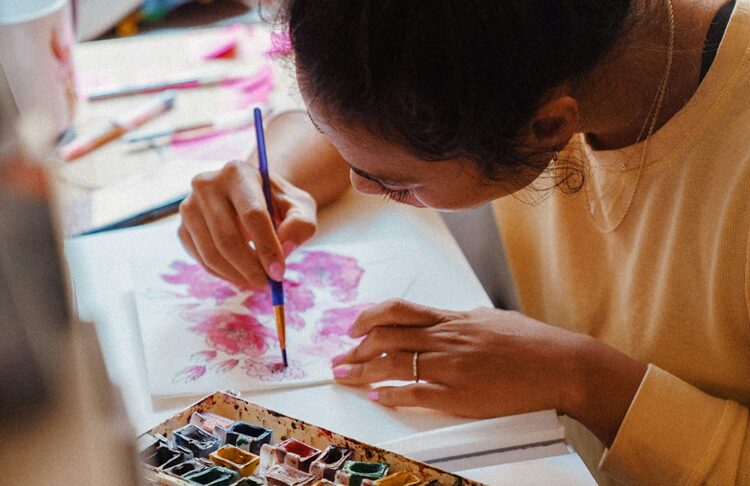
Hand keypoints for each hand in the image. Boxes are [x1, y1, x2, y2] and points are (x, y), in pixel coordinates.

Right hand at [178, 159, 316, 287]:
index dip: (267, 247)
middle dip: (251, 268)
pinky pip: (202, 261)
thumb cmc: (277, 202)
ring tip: (259, 282)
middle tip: (269, 285)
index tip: (279, 273)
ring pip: (212, 253)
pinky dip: (224, 275)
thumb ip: (301, 224)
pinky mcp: (182, 228)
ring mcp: (189, 206)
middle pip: (228, 237)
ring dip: (238, 276)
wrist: (251, 195)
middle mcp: (206, 184)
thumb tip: (283, 249)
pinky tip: (243, 274)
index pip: (252, 215)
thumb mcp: (300, 206)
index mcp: (238, 172)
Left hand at [332, 299, 646, 445]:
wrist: (561, 365)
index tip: (353, 327)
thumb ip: (463, 319)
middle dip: (355, 348)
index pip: (398, 311)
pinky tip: (377, 396)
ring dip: (361, 371)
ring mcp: (451, 366)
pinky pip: (416, 394)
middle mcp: (447, 338)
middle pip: (386, 337)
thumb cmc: (532, 343)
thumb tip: (445, 318)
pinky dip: (391, 395)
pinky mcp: (460, 395)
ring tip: (344, 377)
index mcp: (453, 318)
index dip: (368, 317)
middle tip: (339, 357)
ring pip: (393, 364)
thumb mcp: (492, 318)